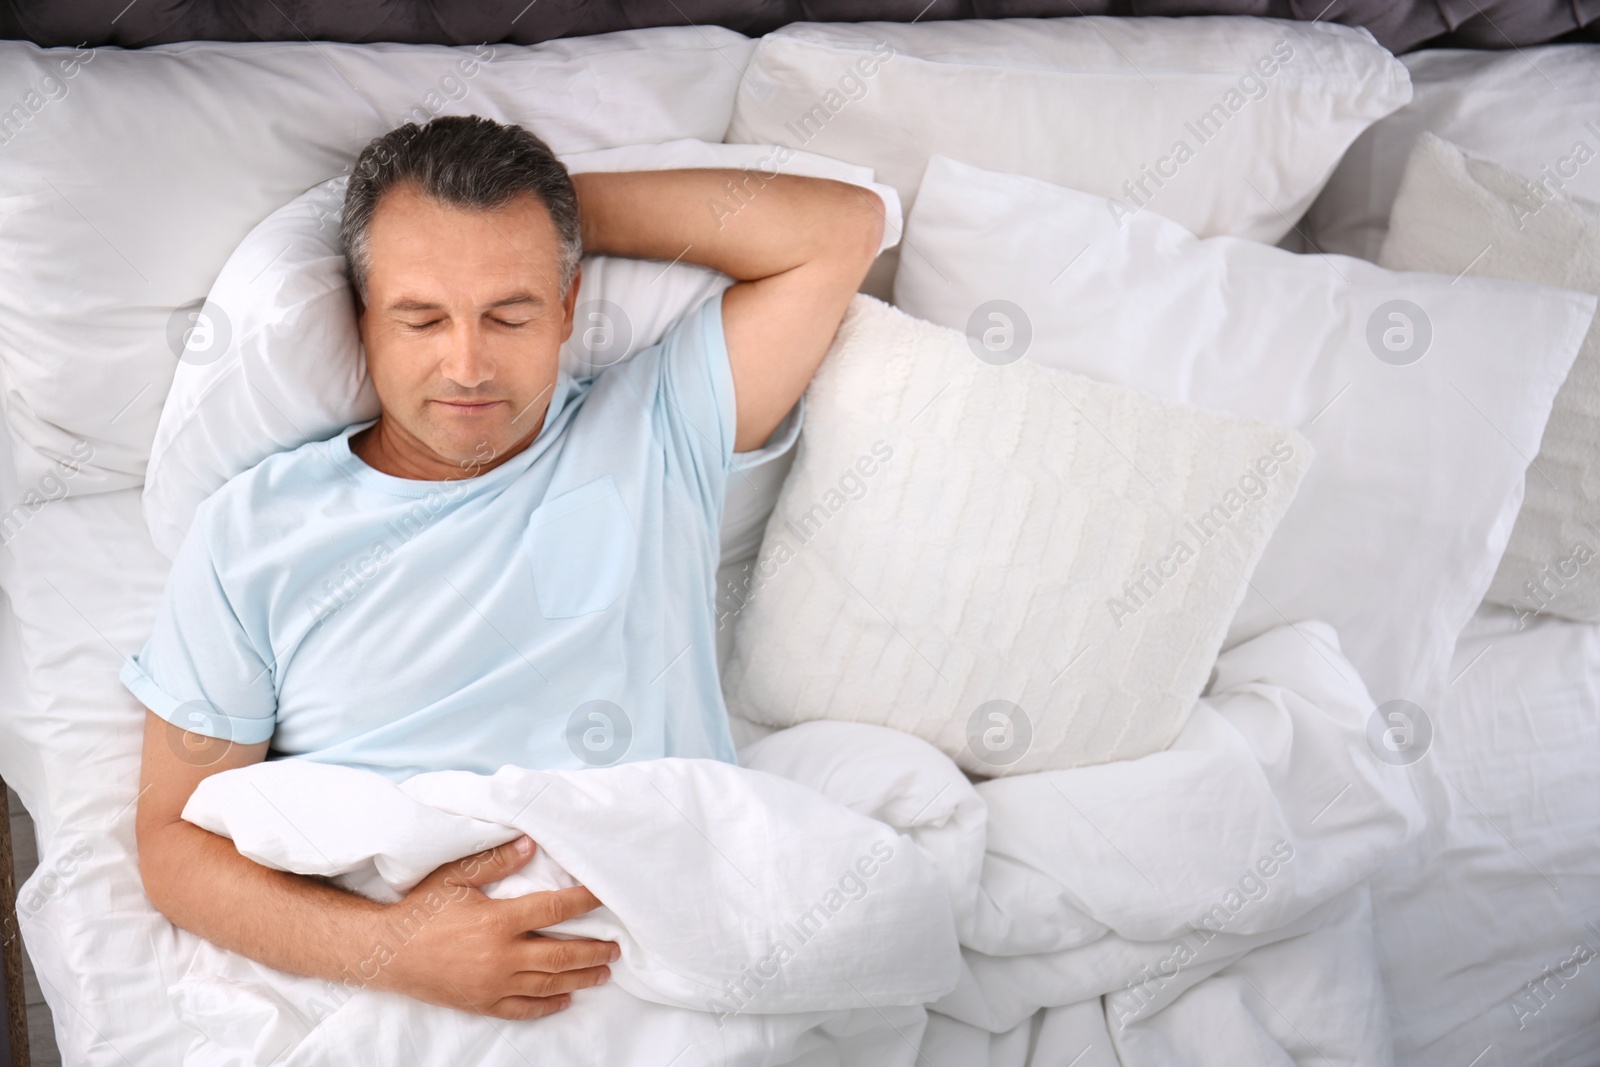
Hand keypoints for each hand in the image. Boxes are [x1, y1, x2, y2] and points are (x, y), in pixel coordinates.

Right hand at [366, 835, 617, 1019]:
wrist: (386, 954)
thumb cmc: (420, 910)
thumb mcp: (455, 877)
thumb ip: (495, 861)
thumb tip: (530, 845)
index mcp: (497, 921)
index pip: (554, 910)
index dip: (583, 902)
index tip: (603, 897)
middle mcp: (500, 956)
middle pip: (560, 955)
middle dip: (592, 950)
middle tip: (615, 947)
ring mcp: (493, 984)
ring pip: (548, 984)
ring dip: (580, 978)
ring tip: (603, 972)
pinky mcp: (482, 1003)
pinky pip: (523, 1009)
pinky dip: (548, 1005)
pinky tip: (564, 999)